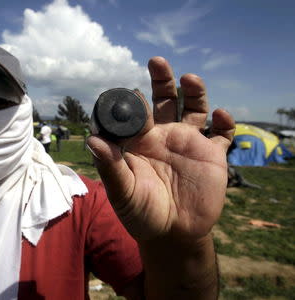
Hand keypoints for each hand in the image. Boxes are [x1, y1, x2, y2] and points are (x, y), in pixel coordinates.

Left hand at [87, 57, 234, 243]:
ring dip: (194, 92)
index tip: (129, 93)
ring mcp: (188, 144)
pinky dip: (225, 123)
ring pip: (194, 109)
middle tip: (156, 61)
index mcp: (140, 142)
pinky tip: (221, 117)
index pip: (136, 113)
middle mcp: (164, 136)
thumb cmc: (141, 213)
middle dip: (162, 80)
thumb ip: (110, 166)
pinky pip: (222, 134)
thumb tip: (92, 139)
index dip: (132, 102)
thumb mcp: (122, 192)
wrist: (172, 234)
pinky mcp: (212, 155)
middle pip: (165, 100)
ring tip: (190, 79)